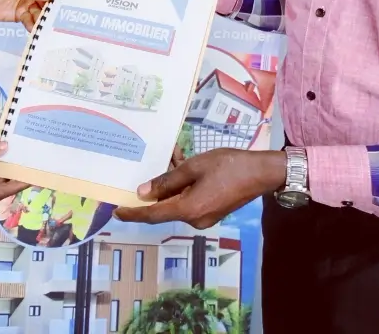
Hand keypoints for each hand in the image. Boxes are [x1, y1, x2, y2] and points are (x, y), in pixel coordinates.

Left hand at [0, 0, 53, 29]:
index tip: (66, 4)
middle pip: (47, 2)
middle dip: (52, 10)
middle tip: (58, 19)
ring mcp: (27, 4)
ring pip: (40, 13)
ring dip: (42, 20)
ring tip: (45, 27)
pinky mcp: (21, 15)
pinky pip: (30, 20)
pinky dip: (33, 25)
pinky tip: (34, 30)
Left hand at [114, 149, 285, 229]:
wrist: (261, 173)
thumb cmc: (228, 166)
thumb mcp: (194, 167)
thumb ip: (167, 181)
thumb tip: (144, 193)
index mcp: (188, 209)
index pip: (153, 215)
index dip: (133, 213)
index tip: (117, 212)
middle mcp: (194, 219)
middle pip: (165, 206)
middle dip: (157, 188)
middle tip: (153, 166)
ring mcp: (205, 218)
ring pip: (178, 201)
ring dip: (172, 184)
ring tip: (174, 158)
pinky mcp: (212, 212)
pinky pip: (190, 201)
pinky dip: (184, 187)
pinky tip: (185, 166)